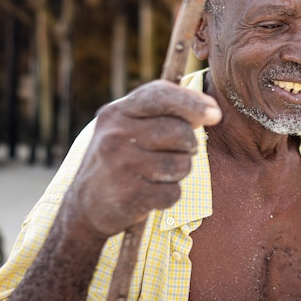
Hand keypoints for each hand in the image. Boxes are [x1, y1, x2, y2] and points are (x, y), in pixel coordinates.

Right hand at [62, 80, 220, 239]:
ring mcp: (119, 166)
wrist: (85, 206)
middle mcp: (115, 135)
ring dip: (180, 172)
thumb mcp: (129, 126)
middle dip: (189, 144)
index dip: (193, 102)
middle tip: (175, 152)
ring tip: (159, 174)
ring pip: (182, 164)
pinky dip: (169, 196)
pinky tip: (150, 193)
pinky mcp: (127, 196)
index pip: (161, 95)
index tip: (214, 114)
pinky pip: (173, 192)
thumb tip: (212, 111)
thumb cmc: (121, 159)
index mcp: (116, 112)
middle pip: (180, 131)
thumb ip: (163, 112)